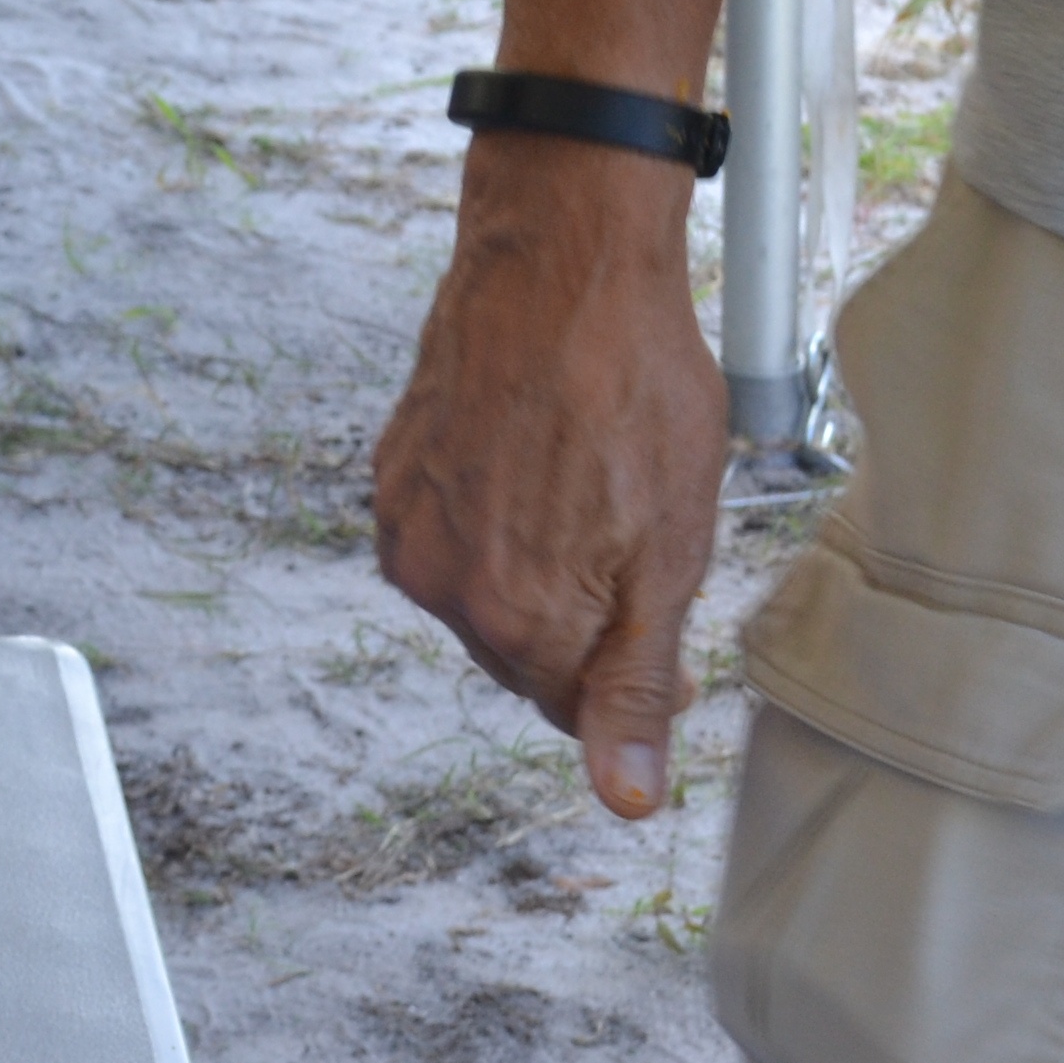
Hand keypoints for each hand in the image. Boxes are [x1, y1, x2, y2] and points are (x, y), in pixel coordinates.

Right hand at [370, 135, 726, 817]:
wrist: (559, 264)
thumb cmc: (632, 391)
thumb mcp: (669, 552)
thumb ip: (637, 684)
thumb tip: (623, 798)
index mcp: (515, 620)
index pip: (576, 707)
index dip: (634, 670)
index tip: (664, 607)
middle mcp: (440, 585)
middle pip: (525, 654)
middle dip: (581, 617)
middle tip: (634, 531)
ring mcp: (407, 524)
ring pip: (484, 593)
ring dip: (534, 564)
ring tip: (583, 482)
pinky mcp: (394, 470)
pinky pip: (448, 531)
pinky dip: (493, 515)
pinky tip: (535, 456)